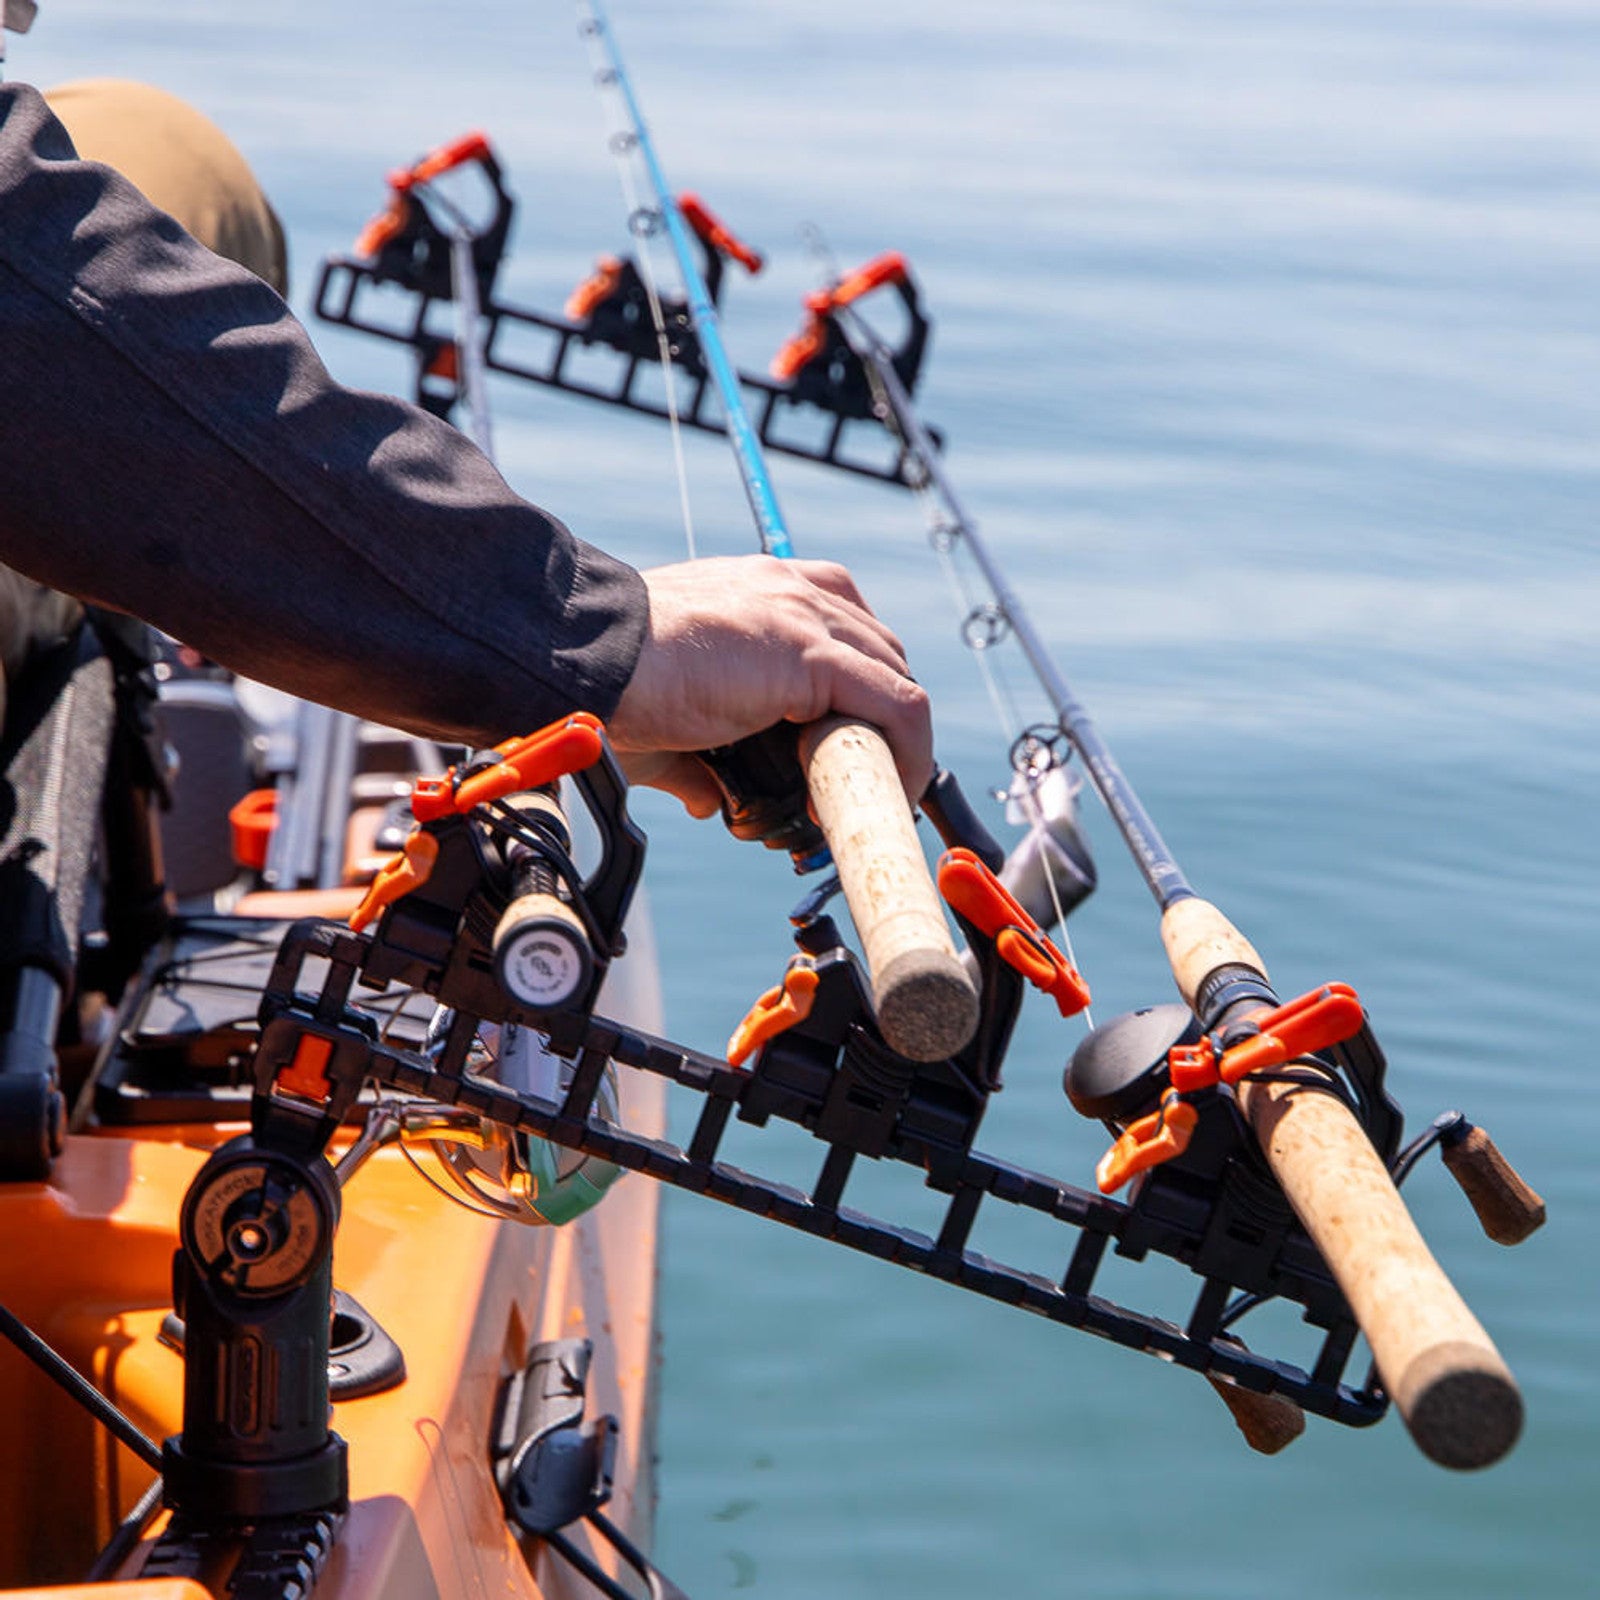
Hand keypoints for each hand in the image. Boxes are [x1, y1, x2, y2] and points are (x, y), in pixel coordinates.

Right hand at [607, 555, 932, 815]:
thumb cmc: (613, 683)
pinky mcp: (812, 654)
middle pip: (881, 654)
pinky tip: (887, 793)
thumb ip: (699, 762)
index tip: (844, 748)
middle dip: (882, 720)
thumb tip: (709, 801)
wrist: (585, 659)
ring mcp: (807, 616)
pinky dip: (907, 754)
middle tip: (862, 781)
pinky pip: (898, 705)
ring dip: (897, 743)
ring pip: (896, 679)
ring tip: (876, 796)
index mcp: (765, 590)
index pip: (847, 629)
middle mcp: (793, 589)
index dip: (859, 694)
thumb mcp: (672, 719)